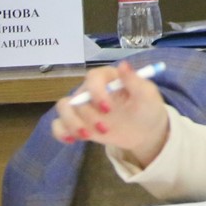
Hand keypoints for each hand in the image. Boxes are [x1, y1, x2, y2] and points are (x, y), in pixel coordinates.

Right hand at [50, 61, 171, 166]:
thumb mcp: (147, 95)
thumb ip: (134, 81)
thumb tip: (123, 64)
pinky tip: (73, 140)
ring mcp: (82, 107)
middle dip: (87, 115)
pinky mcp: (77, 123)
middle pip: (76, 96)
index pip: (93, 77)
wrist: (145, 130)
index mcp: (108, 78)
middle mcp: (91, 90)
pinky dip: (61, 133)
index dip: (96, 92)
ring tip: (88, 136)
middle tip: (105, 128)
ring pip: (63, 109)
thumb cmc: (147, 108)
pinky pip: (58, 125)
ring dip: (72, 123)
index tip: (107, 108)